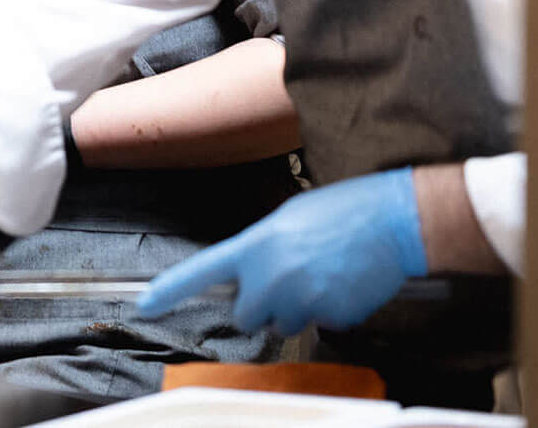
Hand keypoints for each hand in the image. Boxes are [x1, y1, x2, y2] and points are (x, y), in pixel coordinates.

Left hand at [136, 167, 427, 334]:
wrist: (392, 219)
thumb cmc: (342, 211)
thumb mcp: (287, 220)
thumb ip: (262, 250)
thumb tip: (252, 275)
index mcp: (257, 244)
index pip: (202, 270)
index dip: (170, 290)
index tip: (145, 304)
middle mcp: (272, 275)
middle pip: (246, 316)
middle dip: (262, 306)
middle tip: (288, 281)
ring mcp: (302, 298)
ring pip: (284, 324)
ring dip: (296, 311)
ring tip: (321, 276)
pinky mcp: (330, 315)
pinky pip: (321, 325)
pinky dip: (329, 312)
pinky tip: (342, 284)